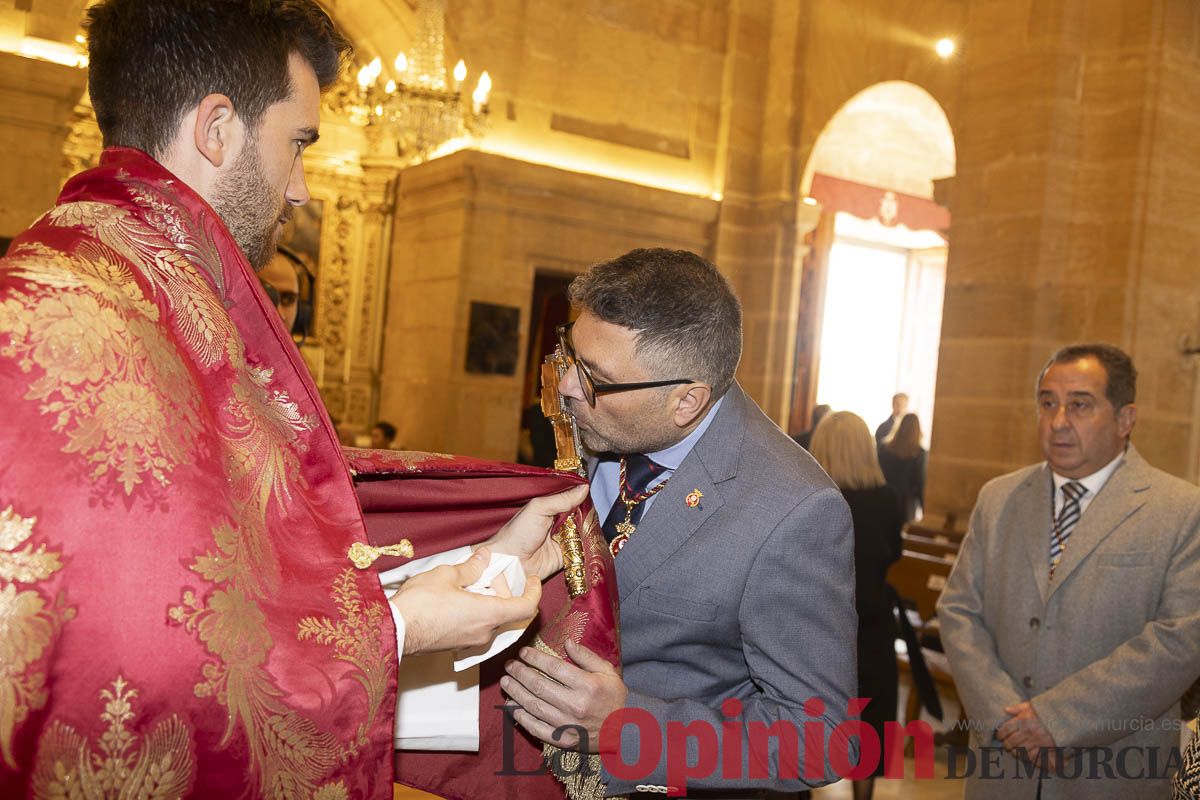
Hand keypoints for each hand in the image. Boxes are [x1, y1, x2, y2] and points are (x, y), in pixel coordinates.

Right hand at [390, 547, 540, 655]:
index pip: (527, 608)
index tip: (534, 581)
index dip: (534, 593)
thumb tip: (484, 557)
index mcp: (489, 614)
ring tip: (468, 584)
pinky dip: (475, 612)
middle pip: (507, 612)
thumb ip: (471, 566)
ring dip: (487, 602)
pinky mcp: (456, 645)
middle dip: (501, 591)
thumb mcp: (448, 574)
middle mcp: (485, 633)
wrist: (394, 630)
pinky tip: (457, 599)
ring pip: (491, 619)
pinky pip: (476, 627)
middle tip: (486, 574)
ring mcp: (470, 642)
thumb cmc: (420, 605)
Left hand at [480, 484, 588, 580]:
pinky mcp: (567, 556)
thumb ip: (562, 499)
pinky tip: (593, 543)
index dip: (584, 497)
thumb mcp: (539, 508)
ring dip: (590, 531)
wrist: (511, 563)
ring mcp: (564, 539)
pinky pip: (583, 550)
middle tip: (595, 515)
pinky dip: (589, 548)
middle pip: (582, 516)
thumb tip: (584, 487)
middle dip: (589, 516)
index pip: (573, 499)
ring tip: (595, 529)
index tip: (596, 494)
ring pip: (585, 532)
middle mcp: (559, 522)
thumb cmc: (518, 533)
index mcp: (551, 507)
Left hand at [501, 639, 625, 751]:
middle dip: (520, 673)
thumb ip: (586, 656)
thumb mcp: (607, 672)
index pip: (554, 668)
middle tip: (509, 665)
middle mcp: (575, 704)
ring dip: (516, 692)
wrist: (625, 731)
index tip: (523, 652)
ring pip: (534, 706)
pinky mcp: (563, 740)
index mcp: (587, 685)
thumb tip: (567, 642)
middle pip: (539, 686)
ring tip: (506, 682)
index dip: (535, 658)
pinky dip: (521, 718)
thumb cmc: (614, 698)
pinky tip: (511, 707)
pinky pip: (536, 728)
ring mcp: (568, 724)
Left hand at [998, 701, 1057, 768]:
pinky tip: (1025, 755)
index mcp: (1022, 720)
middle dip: (1007, 745)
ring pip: (1019, 751)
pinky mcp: (1044, 748)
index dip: (1000, 734)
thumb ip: (1018, 708)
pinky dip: (1027, 757)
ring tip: (1014, 751)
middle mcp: (1027, 732)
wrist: (1065, 718)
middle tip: (1006, 745)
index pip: (1005, 729)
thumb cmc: (1046, 712)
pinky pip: (1032, 756)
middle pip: (1011, 742)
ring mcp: (1035, 741)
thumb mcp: (1031, 706)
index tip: (1000, 736)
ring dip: (1015, 752)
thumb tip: (1006, 709)